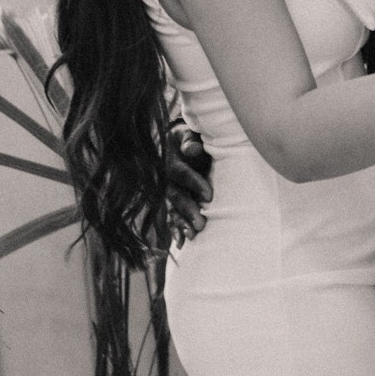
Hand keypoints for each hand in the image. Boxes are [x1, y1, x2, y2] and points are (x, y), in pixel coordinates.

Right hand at [165, 128, 212, 246]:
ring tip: (192, 236)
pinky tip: (181, 243)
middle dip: (188, 209)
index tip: (209, 195)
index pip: (180, 172)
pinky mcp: (172, 201)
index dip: (194, 183)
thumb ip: (190, 140)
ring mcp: (167, 190)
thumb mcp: (189, 133)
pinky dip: (175, 229)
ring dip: (181, 223)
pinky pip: (171, 216)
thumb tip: (193, 148)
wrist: (177, 141)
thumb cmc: (190, 136)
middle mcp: (165, 177)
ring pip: (172, 208)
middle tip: (201, 224)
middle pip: (174, 195)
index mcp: (169, 158)